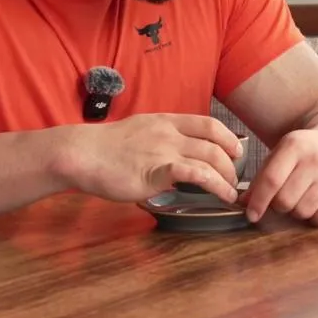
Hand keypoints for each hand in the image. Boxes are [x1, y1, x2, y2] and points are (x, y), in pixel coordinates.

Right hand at [52, 113, 244, 202]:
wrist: (82, 153)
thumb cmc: (106, 148)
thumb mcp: (140, 132)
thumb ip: (160, 139)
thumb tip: (175, 155)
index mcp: (166, 121)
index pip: (208, 123)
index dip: (227, 137)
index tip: (236, 151)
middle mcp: (169, 133)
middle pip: (214, 143)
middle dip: (231, 163)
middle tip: (234, 178)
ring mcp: (164, 151)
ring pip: (210, 158)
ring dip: (227, 177)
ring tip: (231, 192)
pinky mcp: (156, 172)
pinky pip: (195, 174)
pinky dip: (214, 186)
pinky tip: (221, 196)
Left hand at [239, 126, 317, 225]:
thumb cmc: (305, 151)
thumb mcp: (282, 153)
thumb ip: (262, 176)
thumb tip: (244, 203)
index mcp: (295, 145)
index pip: (272, 180)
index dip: (258, 201)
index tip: (251, 214)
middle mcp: (316, 159)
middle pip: (285, 201)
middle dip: (278, 206)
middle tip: (282, 198)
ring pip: (303, 212)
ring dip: (296, 211)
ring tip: (300, 198)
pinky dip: (315, 216)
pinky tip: (316, 202)